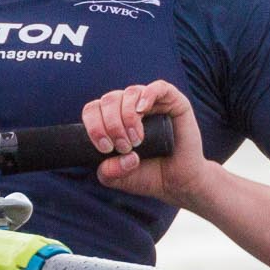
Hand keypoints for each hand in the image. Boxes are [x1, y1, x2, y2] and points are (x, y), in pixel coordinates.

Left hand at [82, 80, 210, 208]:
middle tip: (124, 147)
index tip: (106, 148)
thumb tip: (119, 155)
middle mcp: (129, 106)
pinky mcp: (174, 102)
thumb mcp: (117, 178)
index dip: (94, 126)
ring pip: (129, 93)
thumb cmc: (146, 175)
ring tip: (136, 140)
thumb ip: (107, 171)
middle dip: (112, 125)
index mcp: (111, 118)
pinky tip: (142, 110)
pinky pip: (158, 87)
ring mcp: (151, 102)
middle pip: (108, 100)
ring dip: (127, 116)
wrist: (177, 182)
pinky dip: (147, 95)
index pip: (92, 110)